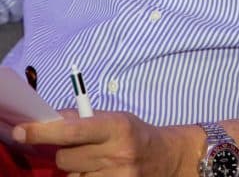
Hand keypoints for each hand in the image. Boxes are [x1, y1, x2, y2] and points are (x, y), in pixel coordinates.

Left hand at [12, 110, 199, 176]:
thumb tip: (52, 119)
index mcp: (115, 127)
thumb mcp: (114, 118)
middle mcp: (116, 153)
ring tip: (96, 163)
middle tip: (80, 148)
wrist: (165, 158)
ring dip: (77, 171)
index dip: (44, 131)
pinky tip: (100, 173)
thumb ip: (85, 119)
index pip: (73, 130)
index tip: (21, 131)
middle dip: (65, 154)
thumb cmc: (134, 133)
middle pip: (66, 159)